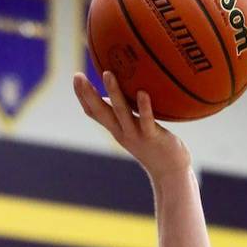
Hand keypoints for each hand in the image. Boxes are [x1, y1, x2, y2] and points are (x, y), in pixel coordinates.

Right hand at [72, 70, 191, 181]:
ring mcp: (136, 135)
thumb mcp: (136, 128)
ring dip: (114, 93)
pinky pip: (147, 121)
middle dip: (88, 94)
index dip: (83, 96)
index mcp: (116, 128)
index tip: (76, 76)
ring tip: (107, 74)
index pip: (94, 112)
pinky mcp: (152, 137)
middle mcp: (122, 132)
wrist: (171, 172)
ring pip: (121, 112)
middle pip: (101, 112)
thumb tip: (126, 87)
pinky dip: (144, 107)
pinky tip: (143, 93)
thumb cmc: (155, 145)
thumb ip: (129, 111)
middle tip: (78, 76)